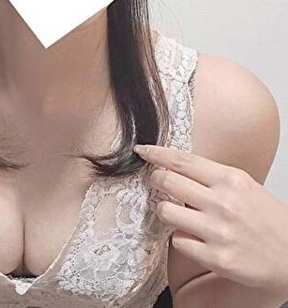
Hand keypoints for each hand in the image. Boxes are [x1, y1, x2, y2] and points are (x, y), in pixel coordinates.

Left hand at [133, 144, 287, 293]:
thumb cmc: (265, 217)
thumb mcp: (242, 184)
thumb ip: (209, 175)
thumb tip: (174, 166)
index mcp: (229, 179)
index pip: (182, 160)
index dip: (156, 153)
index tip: (142, 150)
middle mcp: (222, 202)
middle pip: (168, 181)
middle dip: (156, 179)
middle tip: (157, 181)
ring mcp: (218, 231)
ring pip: (166, 211)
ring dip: (166, 210)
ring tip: (179, 213)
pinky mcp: (216, 257)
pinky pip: (178, 241)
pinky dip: (181, 238)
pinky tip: (195, 238)